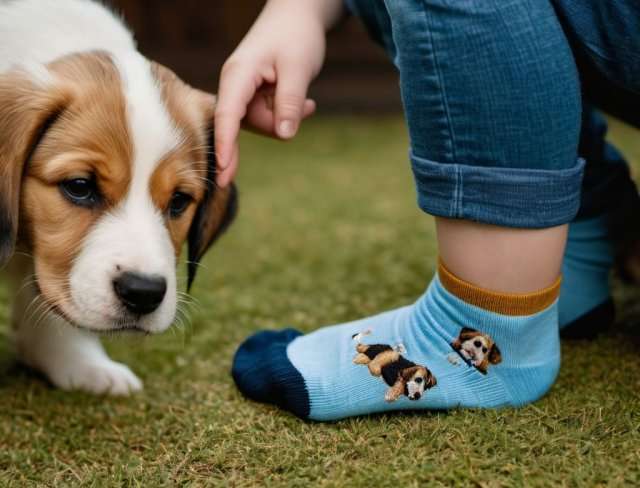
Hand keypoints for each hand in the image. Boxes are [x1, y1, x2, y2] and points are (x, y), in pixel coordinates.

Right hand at [214, 0, 343, 186]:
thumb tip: (285, 135)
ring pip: (260, 124)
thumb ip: (290, 102)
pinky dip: (287, 115)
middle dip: (270, 129)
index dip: (224, 143)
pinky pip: (269, 118)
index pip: (227, 115)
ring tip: (309, 102)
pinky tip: (308, 104)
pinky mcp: (255, 98)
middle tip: (255, 157)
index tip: (221, 168)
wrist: (298, 16)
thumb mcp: (298, 68)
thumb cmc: (296, 36)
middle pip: (245, 124)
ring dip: (285, 119)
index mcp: (238, 75)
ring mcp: (244, 93)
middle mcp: (235, 86)